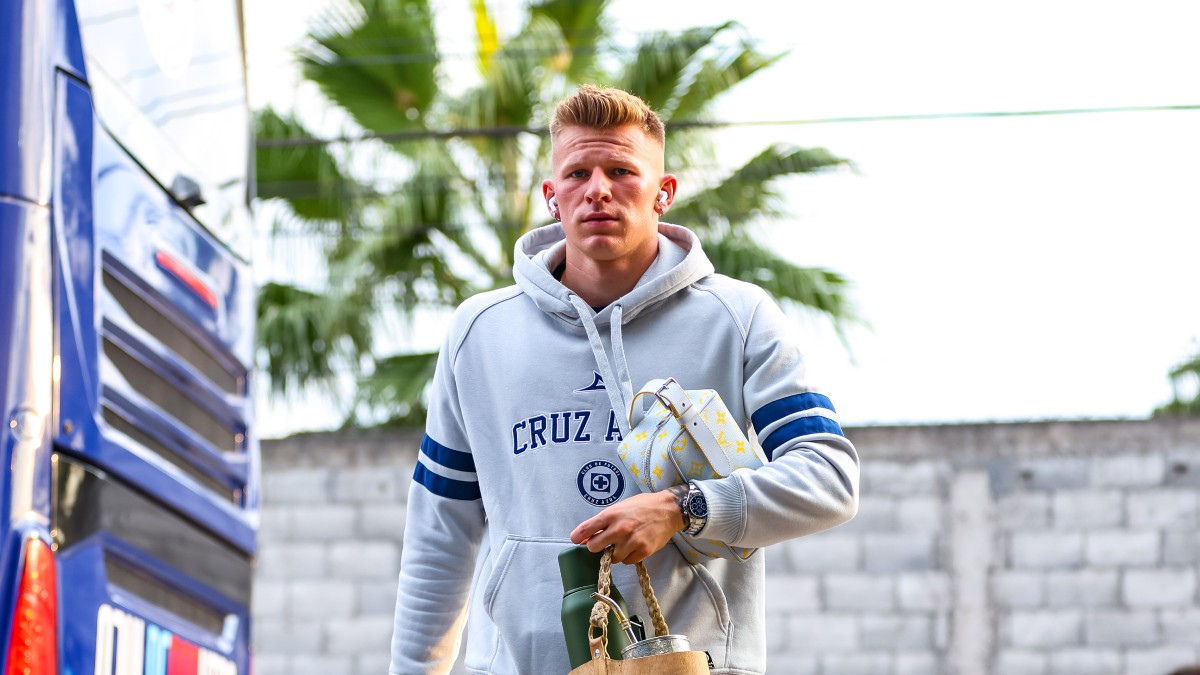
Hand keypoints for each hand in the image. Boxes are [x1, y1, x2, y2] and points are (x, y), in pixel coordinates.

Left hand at [569, 491, 683, 563]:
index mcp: (611, 515)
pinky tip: (635, 546)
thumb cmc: (642, 506)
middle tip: (605, 542)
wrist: (668, 510)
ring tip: (625, 542)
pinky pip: (627, 561)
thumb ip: (603, 522)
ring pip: (612, 557)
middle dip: (597, 545)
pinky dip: (628, 556)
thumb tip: (585, 536)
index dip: (578, 536)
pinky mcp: (643, 551)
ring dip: (615, 552)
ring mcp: (632, 541)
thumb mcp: (620, 508)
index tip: (576, 540)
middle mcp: (620, 529)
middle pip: (594, 547)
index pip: (586, 529)